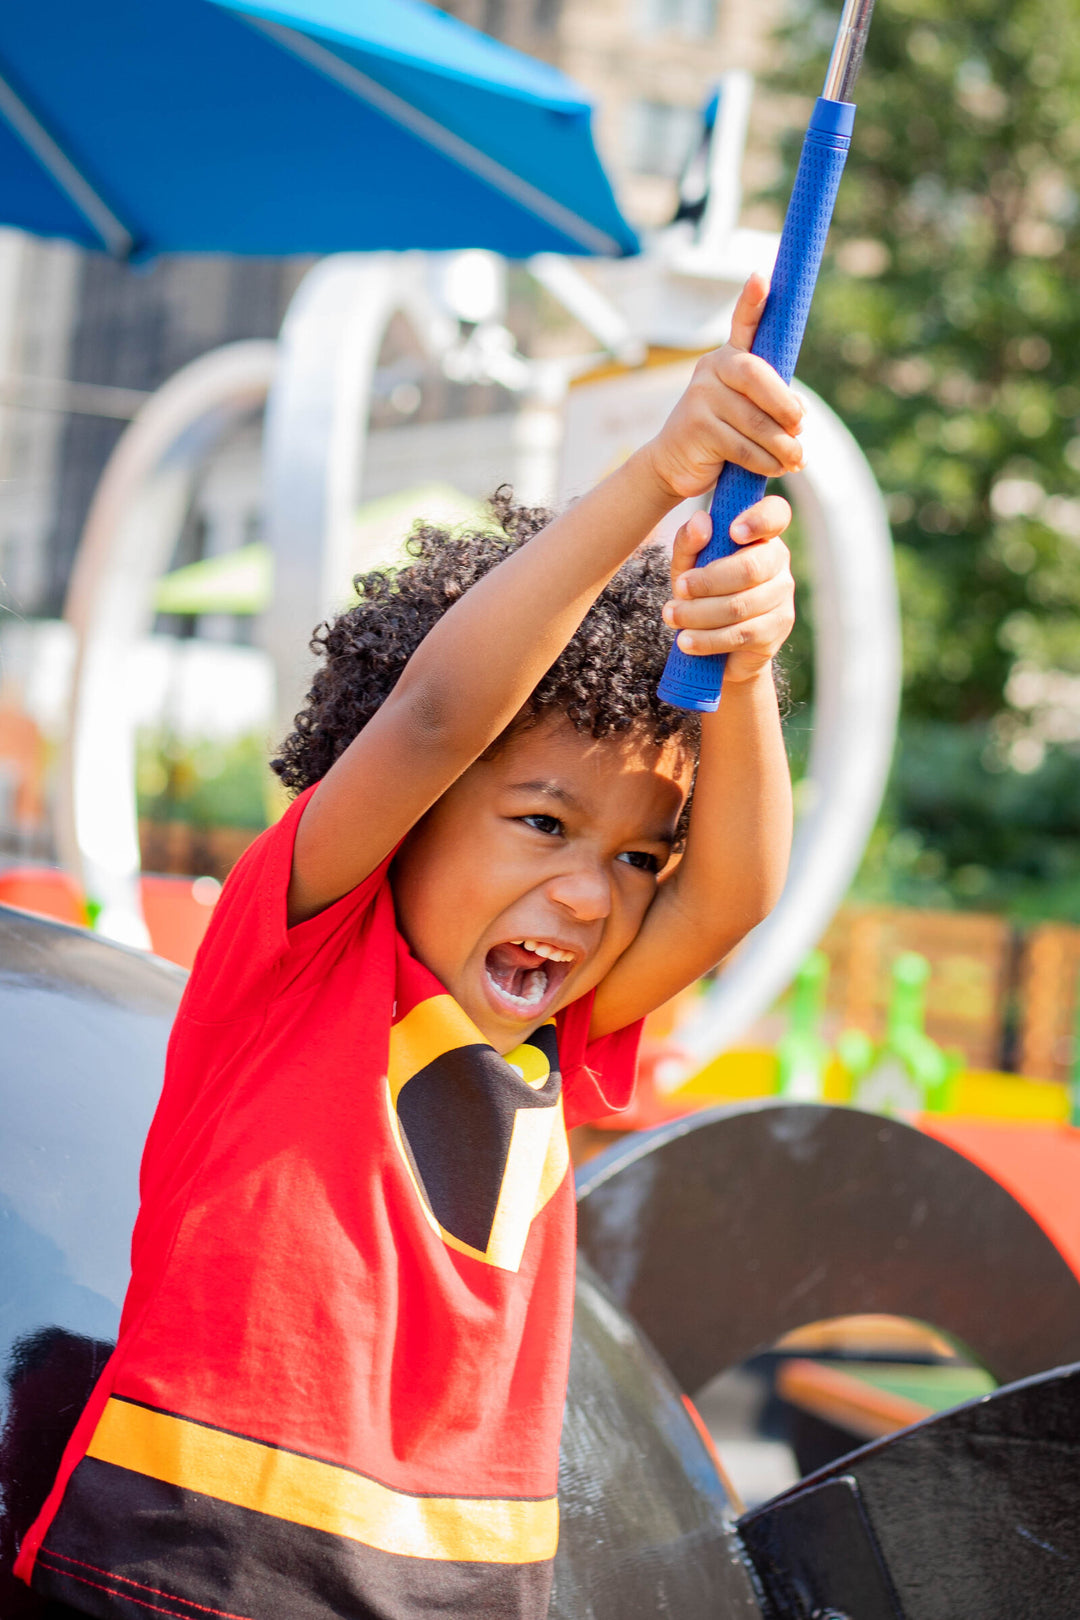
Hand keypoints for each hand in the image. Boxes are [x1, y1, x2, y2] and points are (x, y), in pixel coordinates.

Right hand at [644, 275, 804, 502]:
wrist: (675, 463)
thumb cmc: (721, 433)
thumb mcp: (745, 408)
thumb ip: (768, 400)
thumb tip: (798, 413)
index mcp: (727, 357)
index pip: (743, 324)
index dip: (752, 302)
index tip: (761, 278)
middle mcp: (710, 368)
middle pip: (757, 376)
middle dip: (785, 406)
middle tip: (801, 428)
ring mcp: (699, 396)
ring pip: (754, 420)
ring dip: (782, 445)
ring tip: (795, 459)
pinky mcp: (696, 427)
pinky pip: (742, 445)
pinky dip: (765, 461)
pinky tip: (776, 468)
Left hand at [662, 497, 794, 682]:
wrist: (713, 643)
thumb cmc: (701, 593)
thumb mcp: (687, 565)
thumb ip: (689, 541)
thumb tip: (701, 520)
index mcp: (760, 536)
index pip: (775, 514)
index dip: (758, 520)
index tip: (732, 532)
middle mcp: (778, 563)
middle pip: (750, 568)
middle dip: (707, 581)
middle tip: (679, 589)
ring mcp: (782, 598)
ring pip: (741, 605)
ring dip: (699, 613)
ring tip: (672, 616)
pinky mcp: (777, 631)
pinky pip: (741, 635)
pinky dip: (708, 639)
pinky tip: (687, 641)